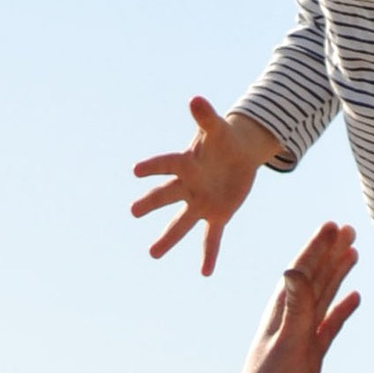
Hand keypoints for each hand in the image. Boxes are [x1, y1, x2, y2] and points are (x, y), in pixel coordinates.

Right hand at [131, 99, 271, 276]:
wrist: (240, 154)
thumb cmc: (225, 139)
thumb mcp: (219, 128)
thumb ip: (206, 117)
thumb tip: (195, 100)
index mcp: (186, 163)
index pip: (167, 164)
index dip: (153, 167)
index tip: (137, 171)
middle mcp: (188, 185)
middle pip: (167, 196)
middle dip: (151, 203)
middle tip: (133, 211)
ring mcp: (200, 202)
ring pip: (182, 223)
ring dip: (168, 238)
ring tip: (152, 254)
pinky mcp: (217, 214)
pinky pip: (211, 237)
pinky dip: (209, 254)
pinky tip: (206, 273)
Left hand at [228, 223, 361, 372]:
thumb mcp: (286, 344)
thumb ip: (295, 309)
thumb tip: (294, 270)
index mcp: (282, 313)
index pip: (301, 271)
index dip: (317, 247)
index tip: (333, 225)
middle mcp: (291, 319)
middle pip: (315, 278)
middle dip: (330, 252)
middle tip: (348, 228)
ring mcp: (302, 336)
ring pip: (324, 297)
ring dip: (337, 274)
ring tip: (353, 253)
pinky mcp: (311, 355)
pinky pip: (330, 325)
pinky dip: (342, 309)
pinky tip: (354, 298)